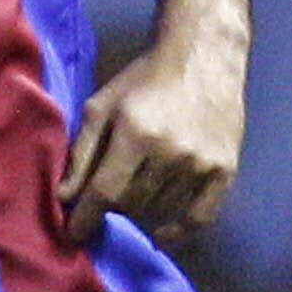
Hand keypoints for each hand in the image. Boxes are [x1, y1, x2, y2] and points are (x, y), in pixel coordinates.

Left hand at [58, 26, 245, 245]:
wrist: (204, 56)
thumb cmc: (144, 79)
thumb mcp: (103, 106)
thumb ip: (82, 151)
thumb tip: (65, 197)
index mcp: (136, 133)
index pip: (104, 193)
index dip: (86, 219)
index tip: (74, 234)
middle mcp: (171, 153)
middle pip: (130, 205)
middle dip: (111, 208)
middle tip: (105, 202)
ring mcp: (201, 163)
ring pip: (160, 210)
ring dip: (141, 210)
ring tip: (132, 196)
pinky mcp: (226, 169)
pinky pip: (200, 217)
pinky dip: (178, 231)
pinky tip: (162, 233)